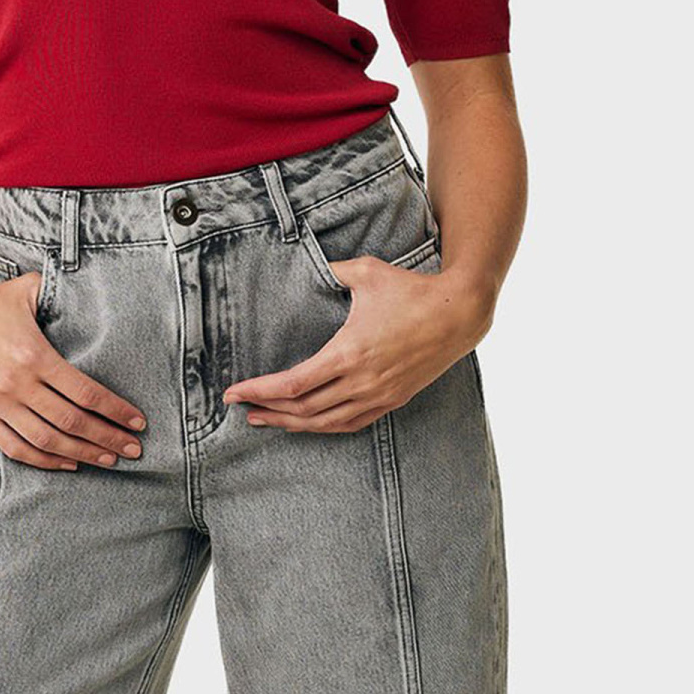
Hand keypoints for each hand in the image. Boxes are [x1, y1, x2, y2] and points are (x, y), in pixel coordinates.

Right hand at [0, 272, 147, 470]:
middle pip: (72, 422)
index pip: (85, 393)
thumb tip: (95, 291)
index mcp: (34, 355)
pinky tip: (69, 463)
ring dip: (82, 454)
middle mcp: (17, 384)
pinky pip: (17, 448)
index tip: (138, 422)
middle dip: (107, 438)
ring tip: (109, 460)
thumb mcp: (28, 289)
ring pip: (47, 441)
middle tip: (133, 449)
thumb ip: (61, 292)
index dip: (115, 411)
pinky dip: (45, 460)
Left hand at [224, 261, 488, 433]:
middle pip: (302, 409)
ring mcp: (378, 395)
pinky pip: (350, 424)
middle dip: (267, 410)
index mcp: (349, 352)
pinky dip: (323, 427)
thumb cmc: (412, 289)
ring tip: (264, 419)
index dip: (259, 391)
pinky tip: (307, 424)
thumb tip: (307, 265)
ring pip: (325, 423)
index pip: (293, 384)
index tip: (234, 393)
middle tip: (242, 408)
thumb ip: (330, 271)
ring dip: (291, 424)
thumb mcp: (366, 271)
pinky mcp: (392, 400)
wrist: (459, 313)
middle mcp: (361, 381)